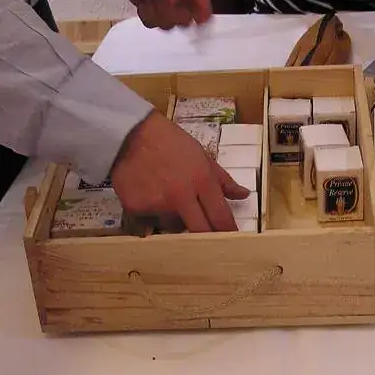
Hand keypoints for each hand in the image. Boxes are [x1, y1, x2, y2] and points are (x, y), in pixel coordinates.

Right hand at [110, 111, 249, 231]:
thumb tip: (244, 195)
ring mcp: (157, 204)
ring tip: (168, 202)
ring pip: (173, 226)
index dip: (228, 231)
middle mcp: (181, 196)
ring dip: (175, 220)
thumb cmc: (170, 142)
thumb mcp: (202, 155)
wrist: (129, 134)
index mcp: (201, 181)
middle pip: (200, 231)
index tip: (232, 241)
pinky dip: (152, 214)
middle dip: (206, 236)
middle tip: (206, 236)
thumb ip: (223, 180)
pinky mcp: (135, 209)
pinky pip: (148, 221)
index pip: (221, 216)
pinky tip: (148, 197)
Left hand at [118, 0, 212, 29]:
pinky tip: (143, 3)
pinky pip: (156, 25)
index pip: (203, 2)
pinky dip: (147, 16)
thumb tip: (175, 0)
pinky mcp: (159, 15)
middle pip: (185, 19)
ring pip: (170, 24)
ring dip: (154, 13)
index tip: (193, 20)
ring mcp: (172, 8)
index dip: (201, 14)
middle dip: (167, 12)